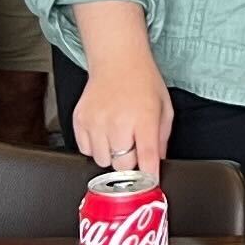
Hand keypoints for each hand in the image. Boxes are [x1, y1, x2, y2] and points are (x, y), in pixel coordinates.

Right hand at [72, 50, 174, 174]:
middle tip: (133, 147)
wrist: (117, 59)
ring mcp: (96, 121)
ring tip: (117, 136)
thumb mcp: (164, 108)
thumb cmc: (143, 82)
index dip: (149, 176)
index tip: (150, 184)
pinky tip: (104, 131)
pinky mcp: (80, 120)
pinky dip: (95, 147)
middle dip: (130, 162)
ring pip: (102, 161)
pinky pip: (85, 150)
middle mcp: (118, 121)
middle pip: (122, 166)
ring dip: (111, 155)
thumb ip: (161, 139)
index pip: (146, 158)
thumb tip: (155, 165)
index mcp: (144, 118)